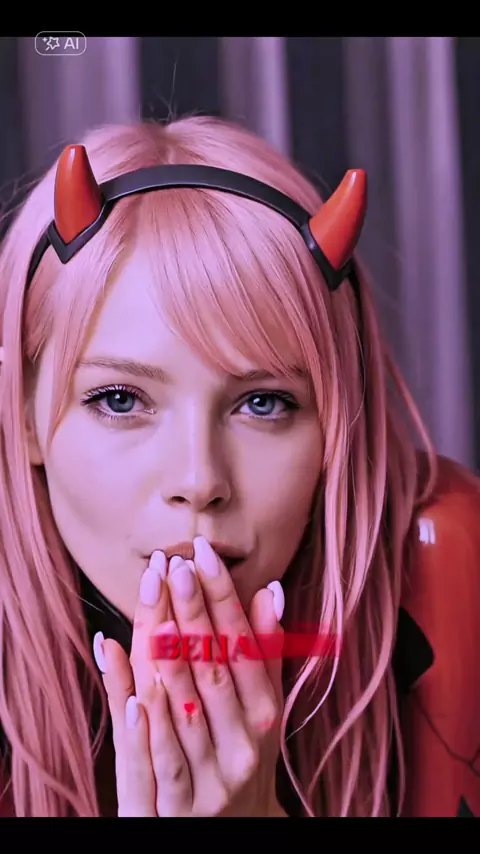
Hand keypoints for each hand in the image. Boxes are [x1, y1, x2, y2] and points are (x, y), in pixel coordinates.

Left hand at [95, 538, 285, 816]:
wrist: (233, 833)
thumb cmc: (244, 754)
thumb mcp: (263, 707)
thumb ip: (264, 652)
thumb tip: (271, 590)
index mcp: (264, 714)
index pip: (242, 644)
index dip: (223, 598)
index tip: (203, 555)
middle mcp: (243, 743)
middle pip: (215, 669)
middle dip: (195, 615)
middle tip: (176, 566)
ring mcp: (212, 775)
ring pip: (189, 711)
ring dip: (173, 663)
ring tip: (160, 617)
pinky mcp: (179, 804)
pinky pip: (163, 761)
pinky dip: (149, 726)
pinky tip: (134, 692)